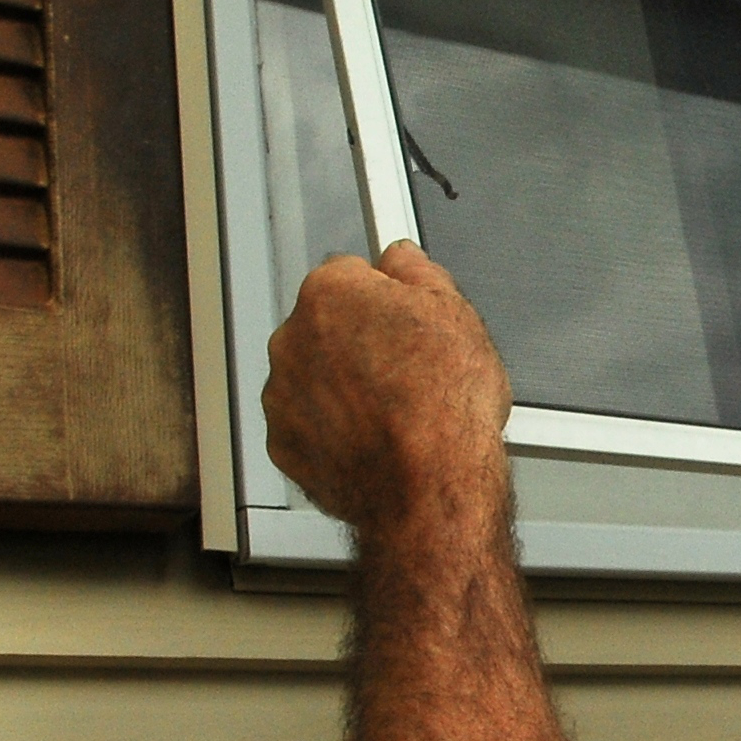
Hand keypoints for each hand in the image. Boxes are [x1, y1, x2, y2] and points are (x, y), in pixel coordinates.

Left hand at [264, 241, 513, 538]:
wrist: (430, 483)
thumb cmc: (444, 405)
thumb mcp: (457, 313)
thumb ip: (419, 271)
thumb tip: (403, 257)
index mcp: (329, 293)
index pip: (349, 274)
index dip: (383, 297)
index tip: (400, 318)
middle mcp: (292, 338)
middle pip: (325, 327)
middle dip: (358, 343)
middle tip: (405, 370)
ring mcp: (282, 394)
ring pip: (313, 378)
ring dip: (342, 388)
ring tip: (392, 411)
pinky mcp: (282, 444)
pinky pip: (307, 426)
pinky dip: (332, 431)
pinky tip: (373, 439)